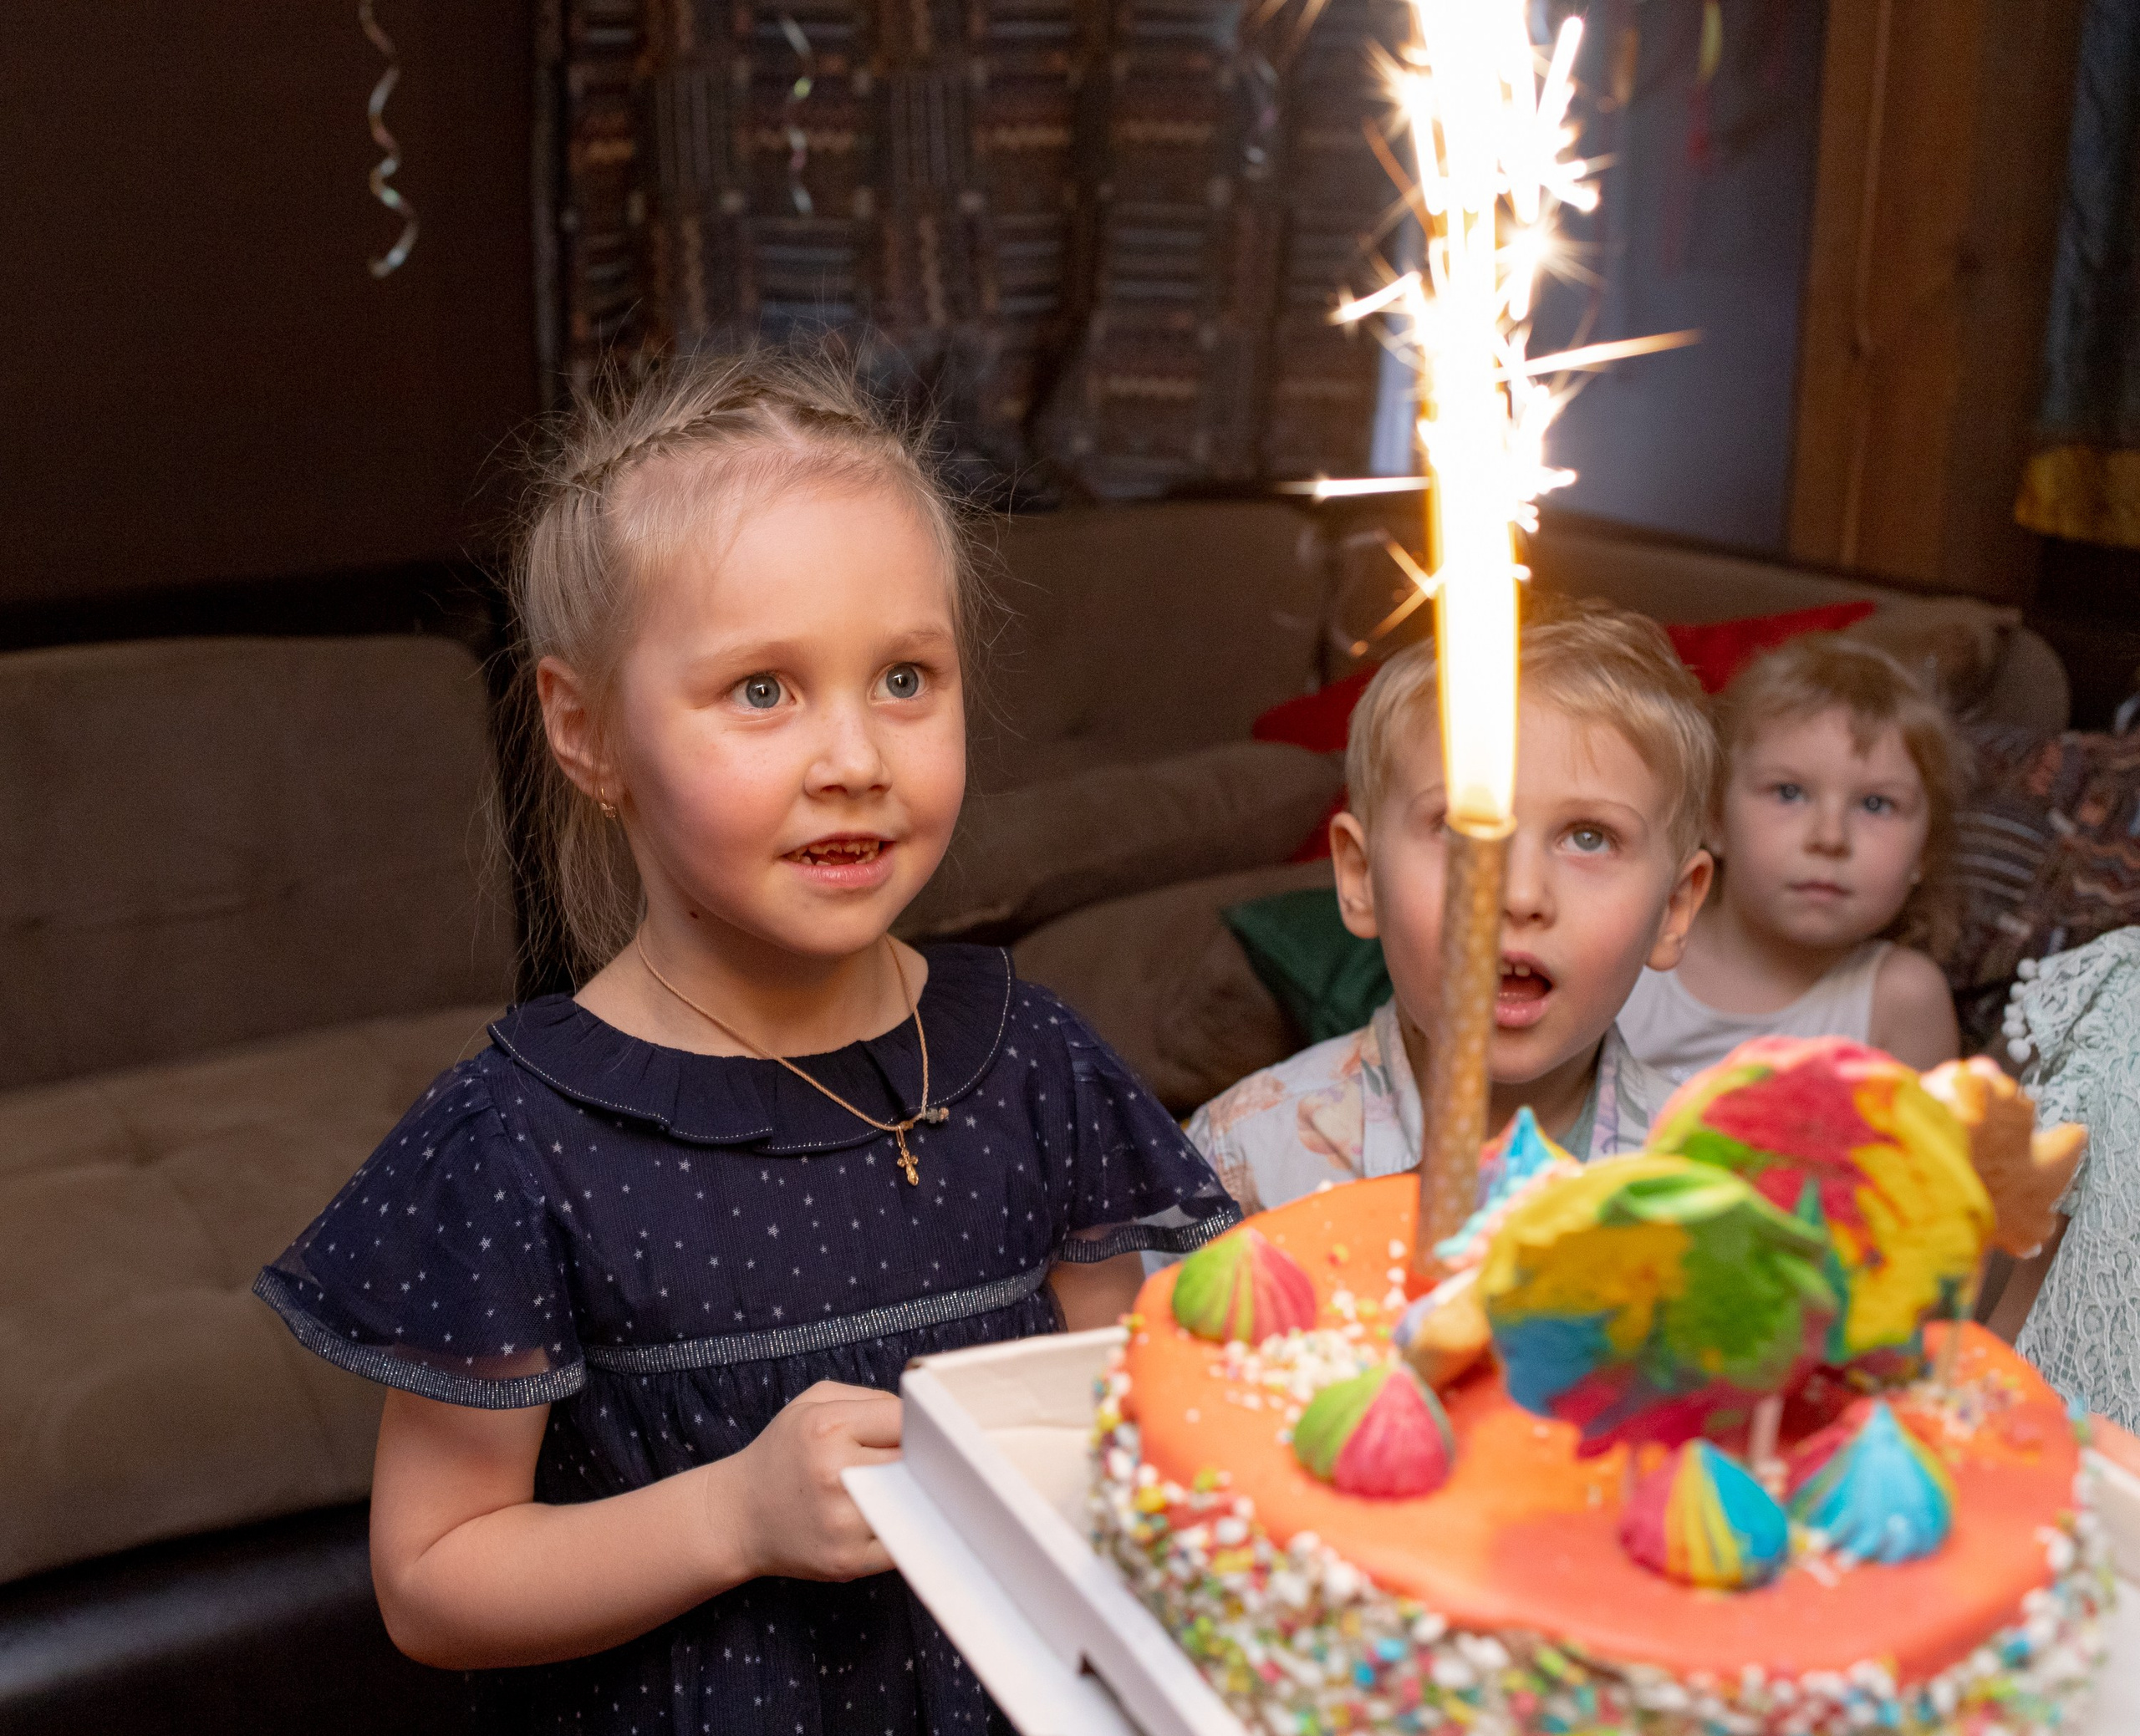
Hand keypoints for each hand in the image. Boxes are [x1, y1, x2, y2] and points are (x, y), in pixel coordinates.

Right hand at [725, 1381, 900, 1581]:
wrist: (739, 1515)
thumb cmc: (784, 1452)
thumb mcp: (814, 1403)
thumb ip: (871, 1398)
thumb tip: (919, 1417)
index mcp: (827, 1427)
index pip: (905, 1419)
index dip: (917, 1424)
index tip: (919, 1431)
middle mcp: (835, 1474)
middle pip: (914, 1461)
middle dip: (919, 1459)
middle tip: (913, 1460)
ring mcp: (842, 1522)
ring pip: (913, 1502)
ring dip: (913, 1495)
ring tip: (900, 1488)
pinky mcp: (847, 1561)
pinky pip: (902, 1544)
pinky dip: (906, 1531)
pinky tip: (892, 1519)